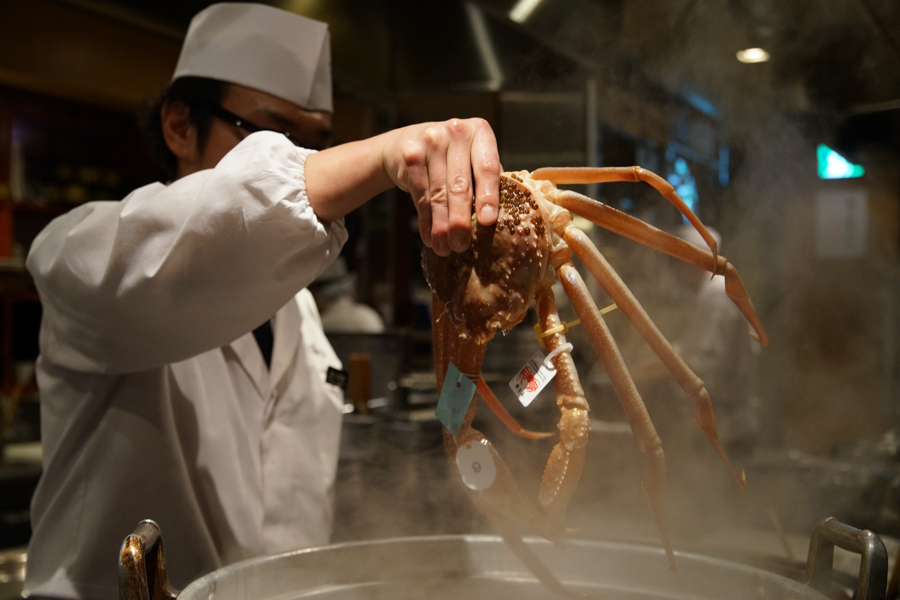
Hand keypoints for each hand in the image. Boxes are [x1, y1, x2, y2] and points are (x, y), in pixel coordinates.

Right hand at [382, 118, 499, 255]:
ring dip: (441, 226)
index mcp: (480, 132)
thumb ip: (484, 180)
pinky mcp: (411, 156)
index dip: (488, 196)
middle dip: (461, 219)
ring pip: (439, 194)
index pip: (487, 167)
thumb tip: (499, 221)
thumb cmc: (448, 158)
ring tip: (444, 248)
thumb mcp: (469, 159)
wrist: (402, 145)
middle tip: (462, 244)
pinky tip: (429, 237)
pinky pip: (421, 196)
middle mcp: (456, 131)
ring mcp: (431, 141)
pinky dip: (426, 221)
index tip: (488, 221)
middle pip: (461, 185)